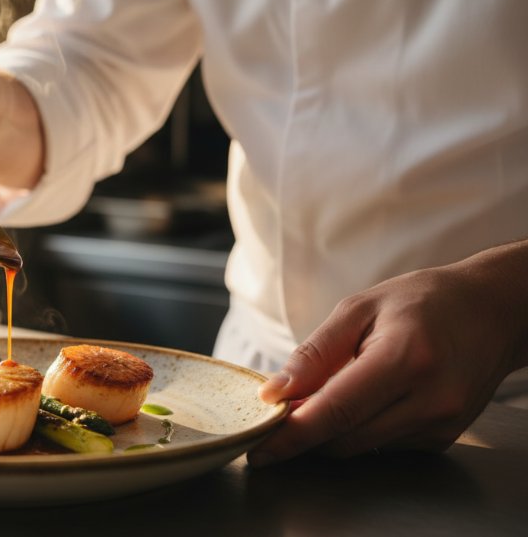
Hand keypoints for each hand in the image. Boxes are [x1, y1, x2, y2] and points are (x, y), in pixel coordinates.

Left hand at [249, 241, 527, 465]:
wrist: (492, 313)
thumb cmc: (422, 302)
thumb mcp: (359, 309)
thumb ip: (314, 354)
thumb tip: (273, 394)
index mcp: (405, 359)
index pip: (336, 412)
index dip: (290, 435)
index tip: (257, 447)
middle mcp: (429, 399)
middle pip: (343, 438)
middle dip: (303, 432)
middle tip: (279, 411)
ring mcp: (441, 424)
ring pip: (359, 447)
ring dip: (329, 431)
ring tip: (324, 394)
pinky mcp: (442, 438)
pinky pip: (381, 445)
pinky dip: (357, 430)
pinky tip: (361, 399)